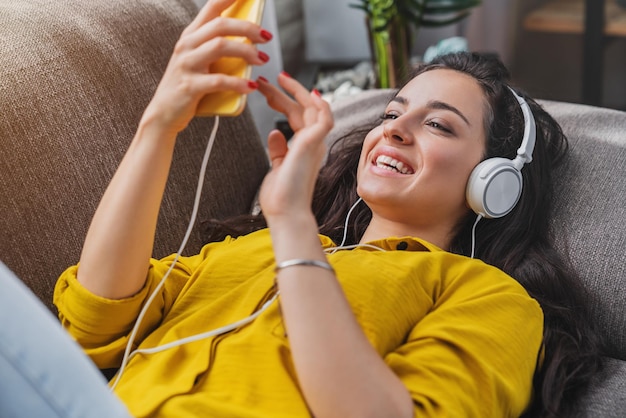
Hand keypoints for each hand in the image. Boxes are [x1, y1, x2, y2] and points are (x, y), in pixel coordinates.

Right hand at [142, 0, 271, 135]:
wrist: (164, 113)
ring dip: (246, 51)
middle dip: (247, 28)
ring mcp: (187, 65)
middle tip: (266, 36)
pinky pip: (218, 81)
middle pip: (221, 25)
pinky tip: (251, 86)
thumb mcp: (199, 60)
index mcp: (191, 36)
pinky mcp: (190, 86)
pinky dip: (238, 83)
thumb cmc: (188, 85)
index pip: (211, 7)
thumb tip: (251, 39)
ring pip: (220, 47)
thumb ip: (217, 47)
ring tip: (262, 59)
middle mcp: (187, 45)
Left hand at [257, 74, 333, 222]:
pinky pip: (324, 119)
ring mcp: (315, 144)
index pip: (295, 116)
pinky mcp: (314, 144)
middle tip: (264, 80)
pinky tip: (310, 93)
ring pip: (314, 109)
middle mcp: (313, 144)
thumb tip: (274, 133)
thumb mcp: (277, 167)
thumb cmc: (282, 197)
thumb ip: (278, 150)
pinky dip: (320, 105)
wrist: (286, 213)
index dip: (282, 100)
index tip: (267, 89)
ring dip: (297, 91)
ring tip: (279, 78)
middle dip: (283, 92)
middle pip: (302, 109)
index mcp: (303, 148)